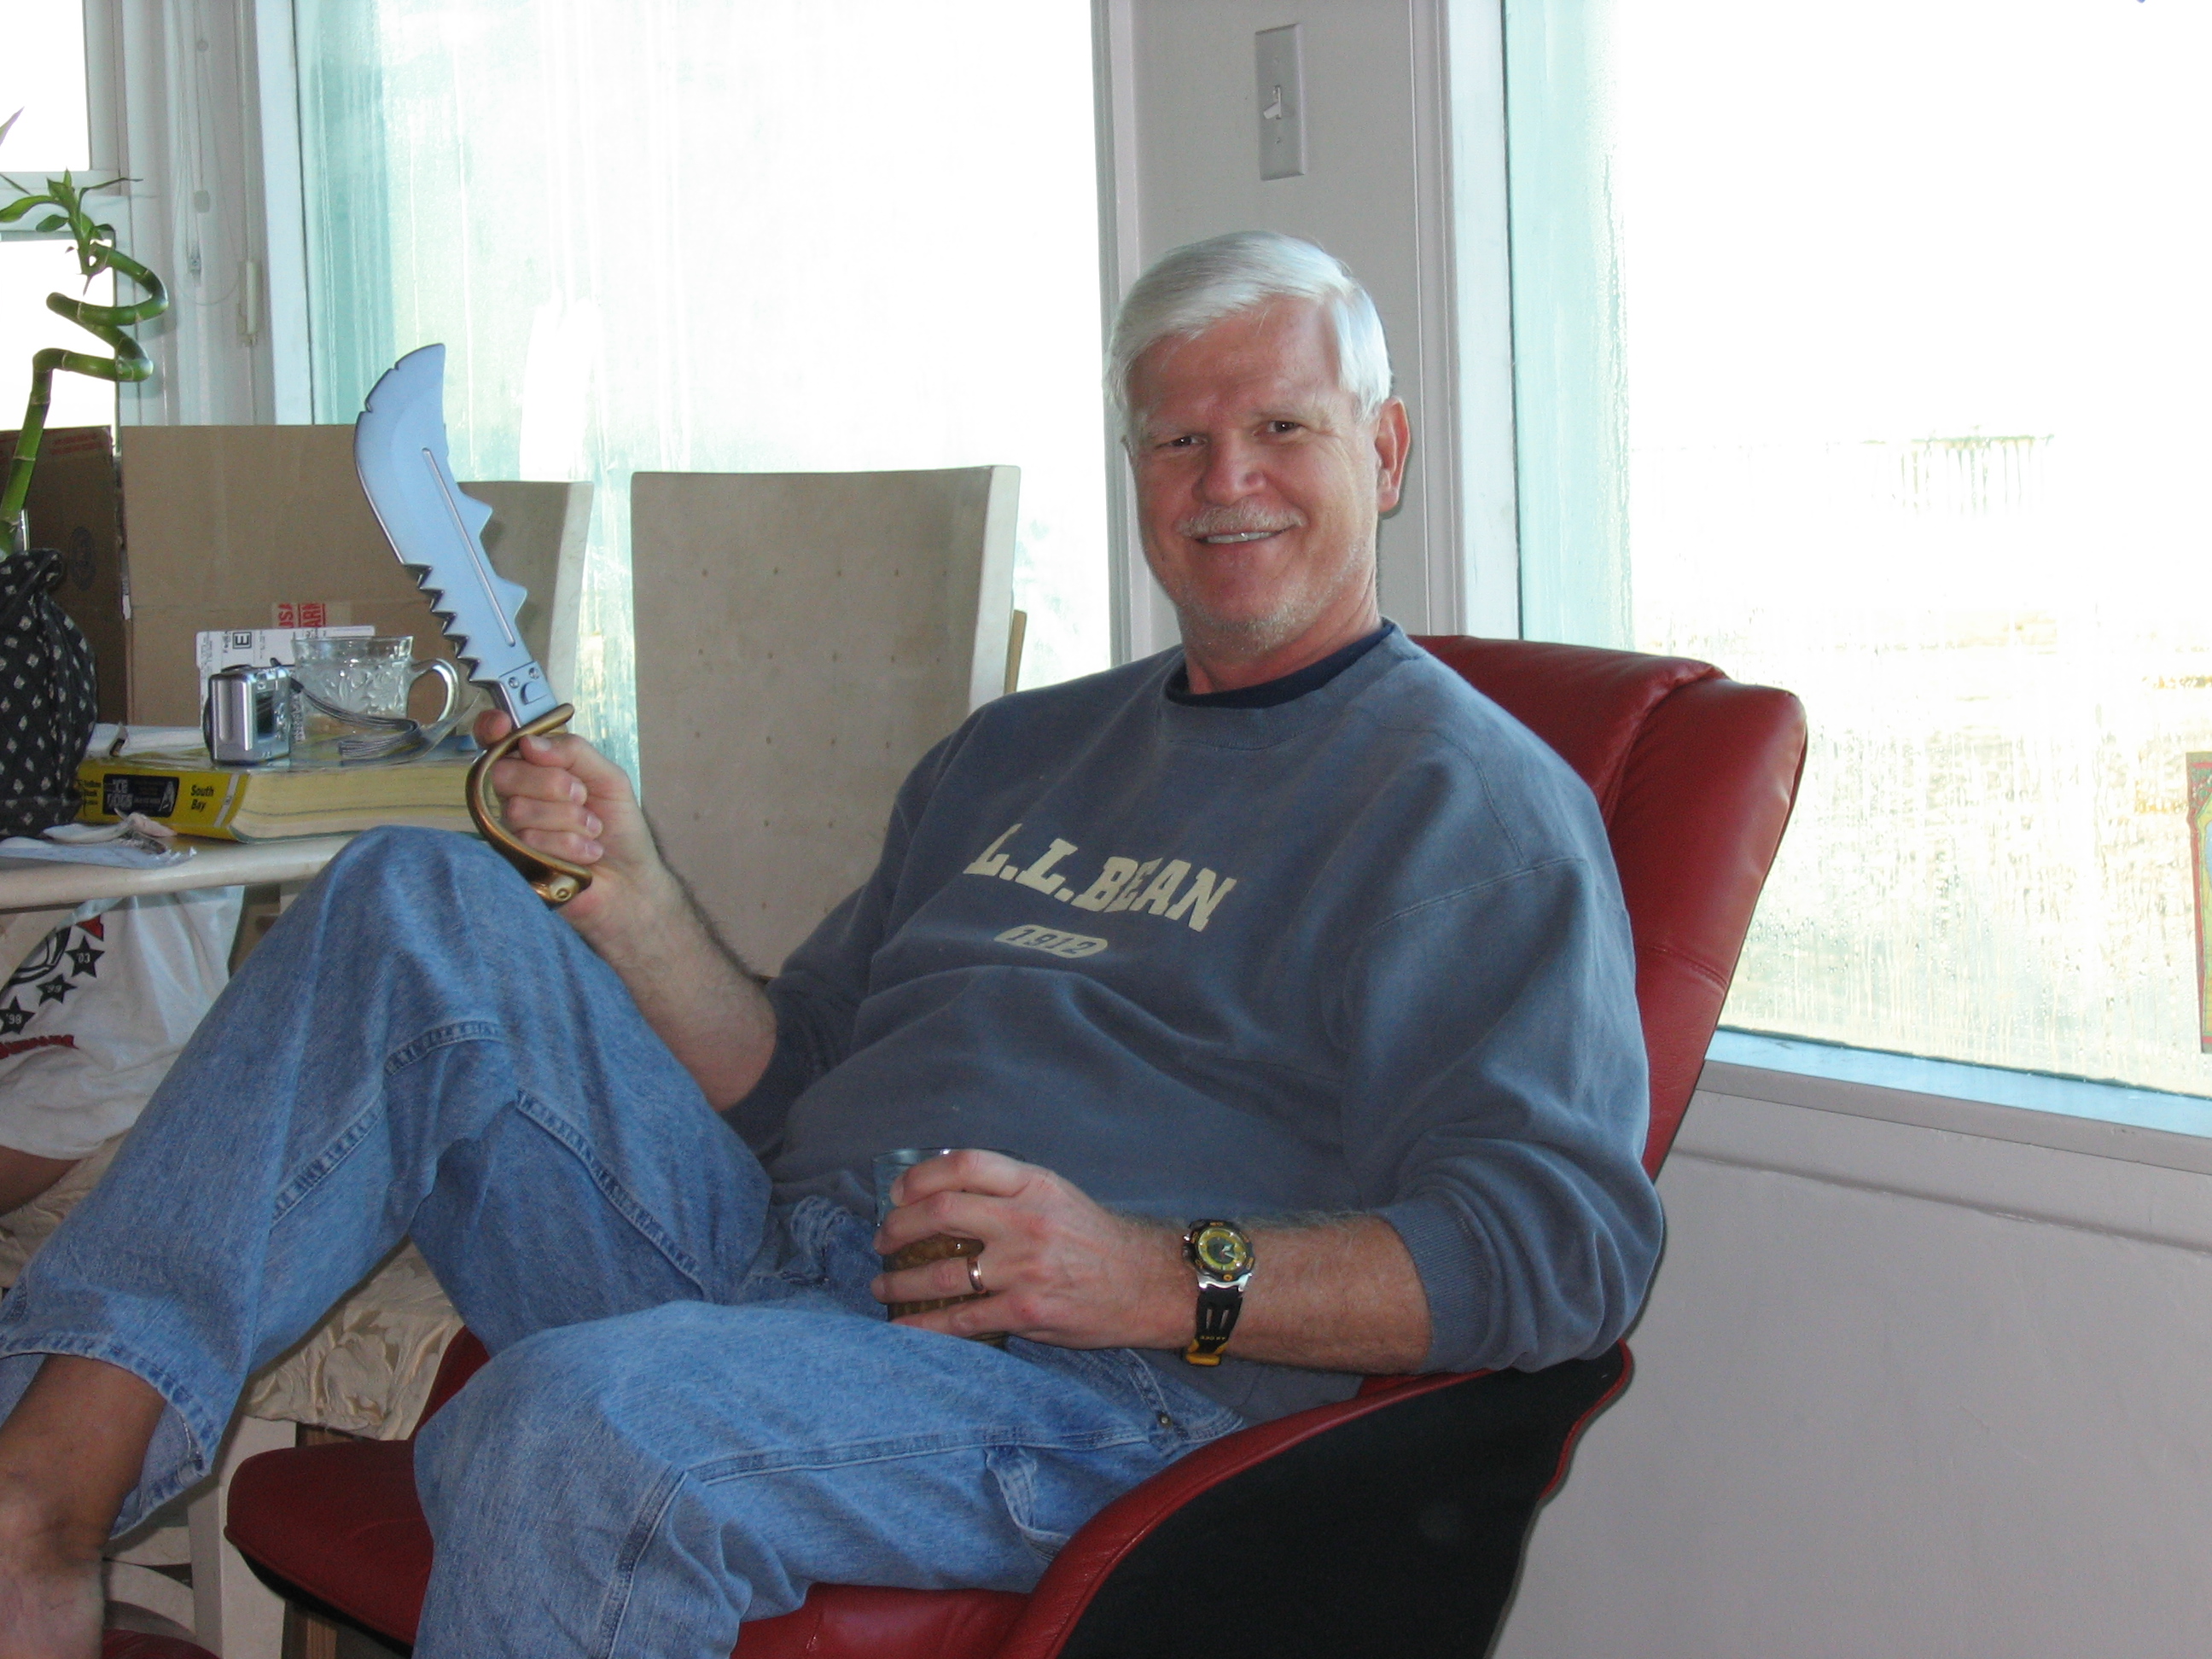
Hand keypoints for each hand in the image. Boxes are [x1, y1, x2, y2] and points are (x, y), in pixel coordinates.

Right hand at [473, 709, 666, 931]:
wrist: (631, 880)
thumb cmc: (618, 827)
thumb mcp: (609, 778)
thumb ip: (574, 752)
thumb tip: (530, 742)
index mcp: (535, 770)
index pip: (496, 742)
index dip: (491, 729)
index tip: (504, 726)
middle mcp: (515, 798)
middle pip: (505, 773)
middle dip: (552, 783)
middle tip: (582, 796)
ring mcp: (511, 832)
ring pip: (520, 809)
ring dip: (570, 819)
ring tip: (592, 830)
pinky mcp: (515, 863)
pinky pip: (529, 841)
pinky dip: (570, 845)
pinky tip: (586, 854)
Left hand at [870, 1151, 1188, 1349]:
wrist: (1146, 1283)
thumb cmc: (1095, 1238)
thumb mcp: (1056, 1194)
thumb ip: (1007, 1189)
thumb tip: (942, 1191)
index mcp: (1034, 1184)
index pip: (964, 1164)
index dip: (919, 1176)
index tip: (897, 1193)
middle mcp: (1027, 1220)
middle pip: (940, 1211)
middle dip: (898, 1227)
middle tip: (883, 1240)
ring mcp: (1025, 1268)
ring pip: (941, 1271)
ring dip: (900, 1280)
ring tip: (882, 1284)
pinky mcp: (1027, 1312)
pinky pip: (961, 1319)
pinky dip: (924, 1324)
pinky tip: (904, 1325)